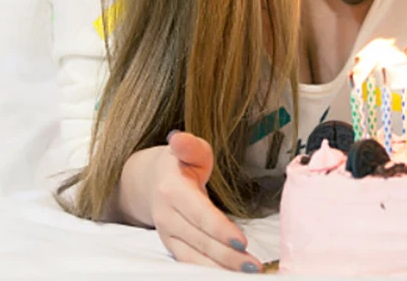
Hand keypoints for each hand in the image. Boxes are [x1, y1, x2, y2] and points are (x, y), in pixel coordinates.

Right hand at [149, 131, 261, 272]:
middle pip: (199, 240)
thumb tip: (178, 138)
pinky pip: (190, 263)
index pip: (198, 213)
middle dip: (227, 255)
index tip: (242, 241)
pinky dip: (210, 271)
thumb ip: (190, 145)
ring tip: (248, 271)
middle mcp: (167, 216)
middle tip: (253, 265)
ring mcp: (167, 234)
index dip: (219, 229)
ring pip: (194, 257)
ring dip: (221, 268)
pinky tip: (230, 274)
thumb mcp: (190, 149)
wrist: (153, 181)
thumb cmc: (181, 163)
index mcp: (172, 190)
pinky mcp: (172, 247)